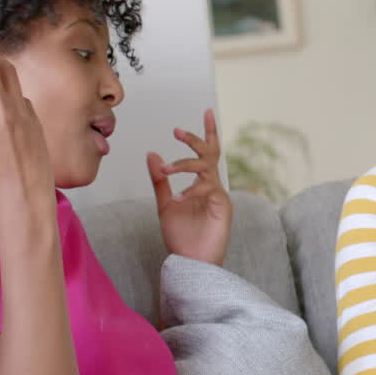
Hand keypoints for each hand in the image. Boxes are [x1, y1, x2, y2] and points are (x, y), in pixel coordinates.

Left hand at [147, 108, 232, 265]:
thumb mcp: (166, 204)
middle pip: (210, 154)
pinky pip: (209, 189)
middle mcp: (213, 186)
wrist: (190, 263)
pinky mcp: (223, 207)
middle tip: (177, 132)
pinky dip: (193, 190)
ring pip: (207, 168)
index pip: (207, 153)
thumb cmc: (181, 236)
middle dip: (196, 140)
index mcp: (203, 183)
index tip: (207, 111)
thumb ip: (160, 180)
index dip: (207, 132)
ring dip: (185, 165)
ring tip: (167, 170)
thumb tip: (152, 154)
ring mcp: (220, 196)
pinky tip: (180, 198)